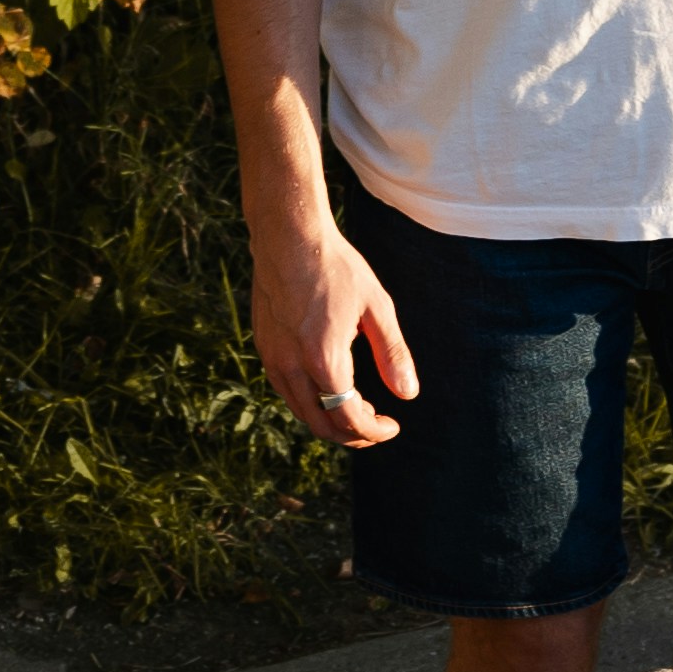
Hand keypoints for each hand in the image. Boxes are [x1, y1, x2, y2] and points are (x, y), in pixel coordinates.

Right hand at [249, 214, 421, 447]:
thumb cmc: (337, 268)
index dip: (374, 431)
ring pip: (301, 411)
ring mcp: (272, 358)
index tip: (393, 425)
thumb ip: (393, 354)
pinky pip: (287, 390)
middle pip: (321, 425)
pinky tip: (331, 386)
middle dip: (352, 435)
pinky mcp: (264, 347)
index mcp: (323, 359)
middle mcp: (291, 366)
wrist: (289, 237)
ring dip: (330, 420)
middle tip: (377, 426)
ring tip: (359, 408)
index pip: (348, 418)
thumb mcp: (376, 307)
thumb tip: (408, 394)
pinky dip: (311, 401)